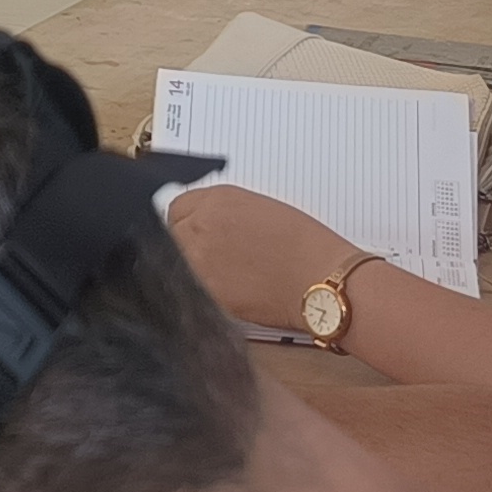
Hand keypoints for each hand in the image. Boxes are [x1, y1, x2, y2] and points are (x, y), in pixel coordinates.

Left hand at [162, 182, 359, 331]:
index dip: (186, 221)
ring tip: (223, 276)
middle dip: (183, 244)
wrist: (322, 281)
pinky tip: (228, 291)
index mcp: (217, 199)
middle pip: (170, 234)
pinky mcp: (203, 291)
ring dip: (189, 268)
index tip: (193, 231)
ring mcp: (197, 260)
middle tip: (209, 257)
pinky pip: (187, 289)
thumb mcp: (258, 210)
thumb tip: (202, 222)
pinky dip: (200, 291)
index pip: (176, 207)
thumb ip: (222, 213)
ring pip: (174, 263)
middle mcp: (201, 225)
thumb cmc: (304, 246)